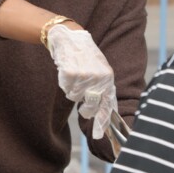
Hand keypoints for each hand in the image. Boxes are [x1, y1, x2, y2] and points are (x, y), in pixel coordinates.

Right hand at [46, 24, 116, 139]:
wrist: (70, 36)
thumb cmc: (85, 55)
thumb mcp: (99, 69)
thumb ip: (102, 88)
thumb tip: (101, 110)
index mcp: (108, 77)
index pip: (107, 104)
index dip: (102, 121)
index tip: (99, 135)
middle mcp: (98, 78)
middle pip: (90, 106)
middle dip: (86, 110)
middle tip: (83, 108)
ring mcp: (84, 76)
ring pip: (75, 97)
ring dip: (73, 90)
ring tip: (75, 75)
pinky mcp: (70, 74)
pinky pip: (66, 89)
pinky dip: (65, 83)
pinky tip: (67, 71)